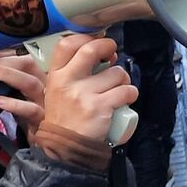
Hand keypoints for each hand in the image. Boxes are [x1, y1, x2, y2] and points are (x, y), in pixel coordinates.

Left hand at [0, 54, 48, 133]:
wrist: (52, 143)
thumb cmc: (33, 118)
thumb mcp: (24, 98)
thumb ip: (13, 85)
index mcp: (41, 78)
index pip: (27, 60)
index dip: (9, 55)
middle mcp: (46, 86)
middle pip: (30, 66)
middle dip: (7, 60)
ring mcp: (46, 102)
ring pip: (30, 83)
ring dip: (8, 74)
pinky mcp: (42, 119)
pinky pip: (30, 109)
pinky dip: (14, 104)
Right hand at [35, 35, 138, 149]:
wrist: (66, 149)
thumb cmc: (66, 119)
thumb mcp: (57, 93)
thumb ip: (73, 73)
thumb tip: (103, 53)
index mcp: (56, 77)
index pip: (67, 44)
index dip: (87, 38)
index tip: (97, 42)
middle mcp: (68, 82)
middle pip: (92, 50)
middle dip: (109, 47)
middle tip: (113, 55)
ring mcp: (84, 95)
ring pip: (116, 72)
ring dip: (123, 80)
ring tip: (116, 91)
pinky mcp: (101, 107)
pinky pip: (127, 91)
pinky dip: (130, 94)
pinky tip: (124, 101)